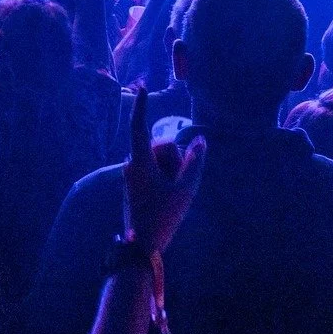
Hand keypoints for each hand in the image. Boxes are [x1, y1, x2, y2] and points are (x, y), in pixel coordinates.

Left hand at [125, 99, 204, 254]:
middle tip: (178, 183)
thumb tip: (200, 140)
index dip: (141, 106)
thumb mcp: (185, 190)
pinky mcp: (134, 185)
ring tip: (172, 194)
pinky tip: (168, 199)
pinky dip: (165, 178)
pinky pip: (154, 172)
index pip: (139, 127)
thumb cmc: (163, 217)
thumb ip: (194, 163)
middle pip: (158, 147)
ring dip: (170, 170)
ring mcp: (131, 176)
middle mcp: (131, 165)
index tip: (141, 87)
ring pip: (157, 160)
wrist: (141, 246)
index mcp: (140, 162)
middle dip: (173, 157)